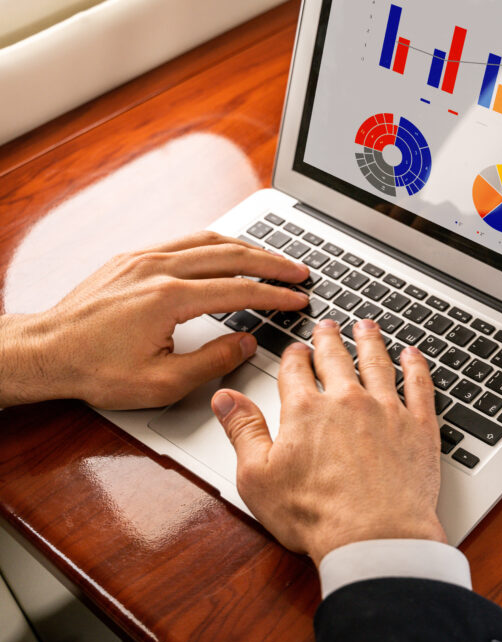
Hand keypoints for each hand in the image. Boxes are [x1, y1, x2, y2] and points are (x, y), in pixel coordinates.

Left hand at [0, 231, 308, 408]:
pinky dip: (217, 245)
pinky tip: (229, 252)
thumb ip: (212, 362)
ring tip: (274, 259)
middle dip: (272, 262)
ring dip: (248, 247)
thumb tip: (246, 343)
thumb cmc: (94, 370)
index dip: (274, 296)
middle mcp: (157, 268)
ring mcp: (143, 258)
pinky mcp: (132, 258)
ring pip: (208, 241)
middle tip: (300, 272)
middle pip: (231, 255)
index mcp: (167, 298)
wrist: (44, 352)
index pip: (238, 290)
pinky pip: (185, 241)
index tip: (298, 299)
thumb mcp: (161, 383)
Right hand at [212, 318, 445, 565]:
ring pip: (377, 363)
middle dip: (329, 339)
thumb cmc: (316, 516)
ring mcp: (386, 410)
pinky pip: (419, 385)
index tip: (295, 349)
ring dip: (370, 341)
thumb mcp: (258, 478)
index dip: (293, 356)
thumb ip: (243, 431)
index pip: (295, 370)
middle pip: (336, 358)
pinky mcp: (418, 427)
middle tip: (329, 325)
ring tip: (367, 327)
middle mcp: (347, 401)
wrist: (375, 536)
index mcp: (306, 411)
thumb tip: (225, 399)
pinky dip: (416, 366)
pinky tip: (414, 355)